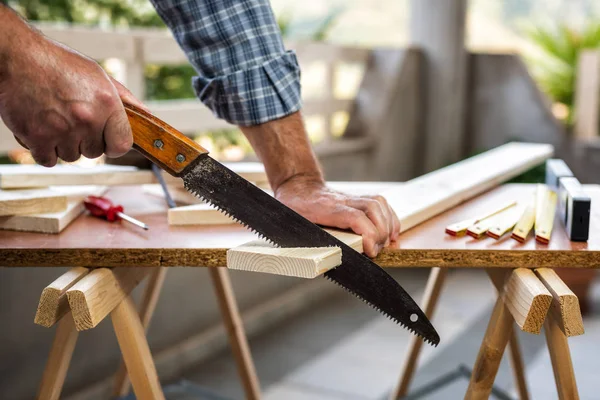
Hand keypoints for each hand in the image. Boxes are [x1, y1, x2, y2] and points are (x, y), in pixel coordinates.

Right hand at [0, 26, 143, 165]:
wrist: (15, 57)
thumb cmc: (57, 64)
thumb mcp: (98, 75)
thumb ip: (124, 98)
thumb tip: (146, 115)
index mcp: (107, 104)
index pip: (122, 145)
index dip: (114, 145)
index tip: (106, 140)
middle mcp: (88, 120)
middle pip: (94, 152)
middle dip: (84, 140)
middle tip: (71, 119)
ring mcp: (62, 131)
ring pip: (71, 156)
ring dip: (63, 144)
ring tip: (54, 119)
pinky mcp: (37, 138)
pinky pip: (49, 160)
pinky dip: (44, 150)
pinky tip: (40, 129)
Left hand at [275, 175, 400, 257]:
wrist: (295, 184)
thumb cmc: (291, 207)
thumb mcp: (287, 223)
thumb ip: (295, 238)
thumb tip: (295, 258)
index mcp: (326, 208)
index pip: (354, 217)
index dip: (368, 234)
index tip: (371, 251)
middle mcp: (342, 200)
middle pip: (373, 209)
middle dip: (381, 232)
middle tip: (377, 251)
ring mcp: (350, 198)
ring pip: (378, 204)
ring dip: (389, 224)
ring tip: (389, 243)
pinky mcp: (356, 199)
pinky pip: (379, 203)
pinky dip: (389, 217)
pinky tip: (391, 230)